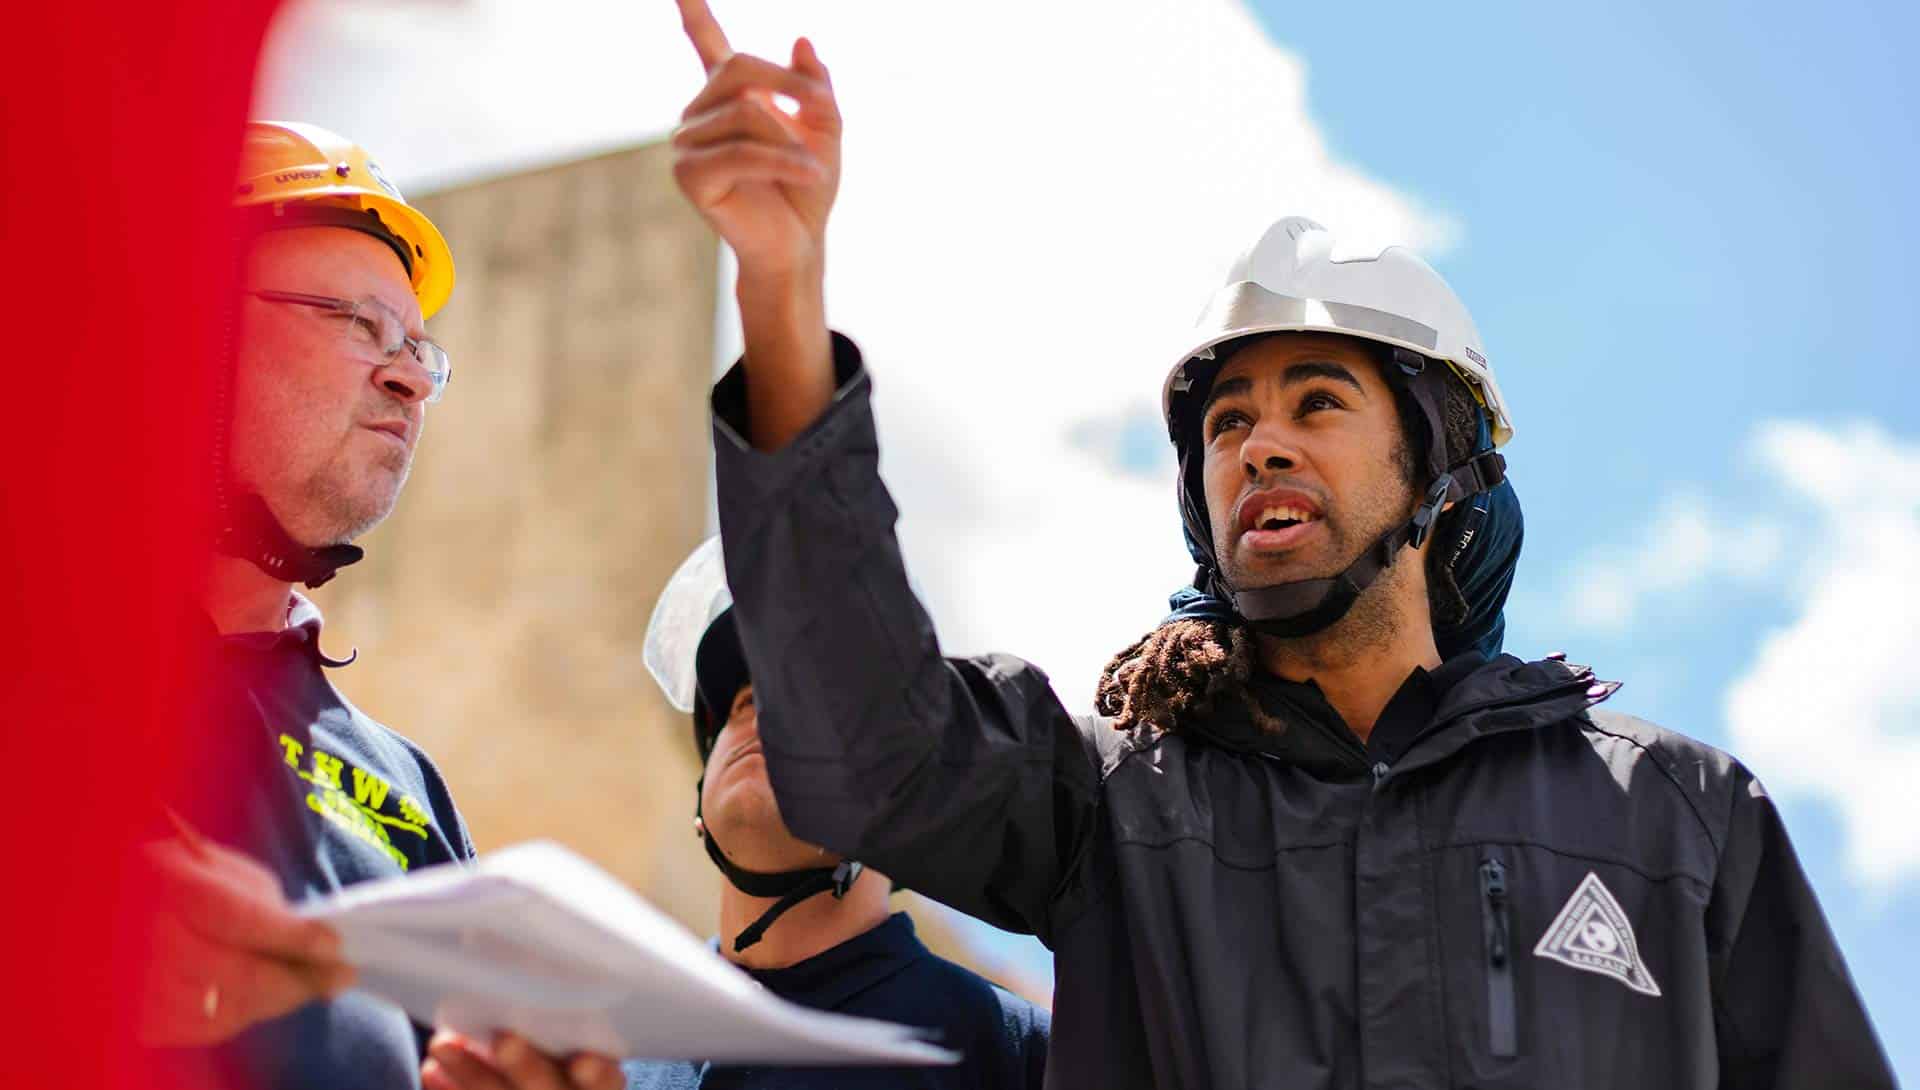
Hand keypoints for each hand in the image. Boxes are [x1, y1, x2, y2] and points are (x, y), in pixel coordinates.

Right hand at [135, 834, 355, 1046]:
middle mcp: (145, 936)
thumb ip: (267, 908)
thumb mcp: (227, 873)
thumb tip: (316, 947)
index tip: (334, 947)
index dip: (292, 937)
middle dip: (296, 980)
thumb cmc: (186, 882)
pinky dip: (237, 1016)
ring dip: (272, 1000)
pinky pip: (199, 1030)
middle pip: (236, 975)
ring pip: (223, 1011)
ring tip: (301, 985)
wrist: (122, 904)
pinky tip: (255, 999)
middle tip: (337, 977)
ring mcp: (135, 982)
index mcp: (171, 883)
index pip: (239, 920)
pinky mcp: (135, 1016)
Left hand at [423, 1030, 622, 1089]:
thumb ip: (549, 1012)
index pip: (606, 1082)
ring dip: (473, 1074)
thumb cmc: (552, 1039)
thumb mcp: (565, 1028)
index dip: (597, 1074)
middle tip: (504, 1037)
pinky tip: (432, 1069)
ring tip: (443, 1045)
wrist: (530, 1073)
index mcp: (597, 1081)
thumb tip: (513, 976)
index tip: (582, 1059)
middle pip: (549, 1089)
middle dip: (526, 1066)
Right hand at [671, 0, 839, 285]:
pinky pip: (741, 151)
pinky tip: (810, 173)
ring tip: (814, 168)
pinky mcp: (689, 176)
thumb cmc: (807, 192)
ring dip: (790, 138)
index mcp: (729, 99)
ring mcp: (687, 145)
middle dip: (787, 84)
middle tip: (818, 107)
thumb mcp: (825, 131)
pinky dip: (783, 160)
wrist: (799, 246)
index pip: (708, 46)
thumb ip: (816, 88)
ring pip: (745, 112)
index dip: (696, 14)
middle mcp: (700, 117)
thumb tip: (802, 42)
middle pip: (739, 69)